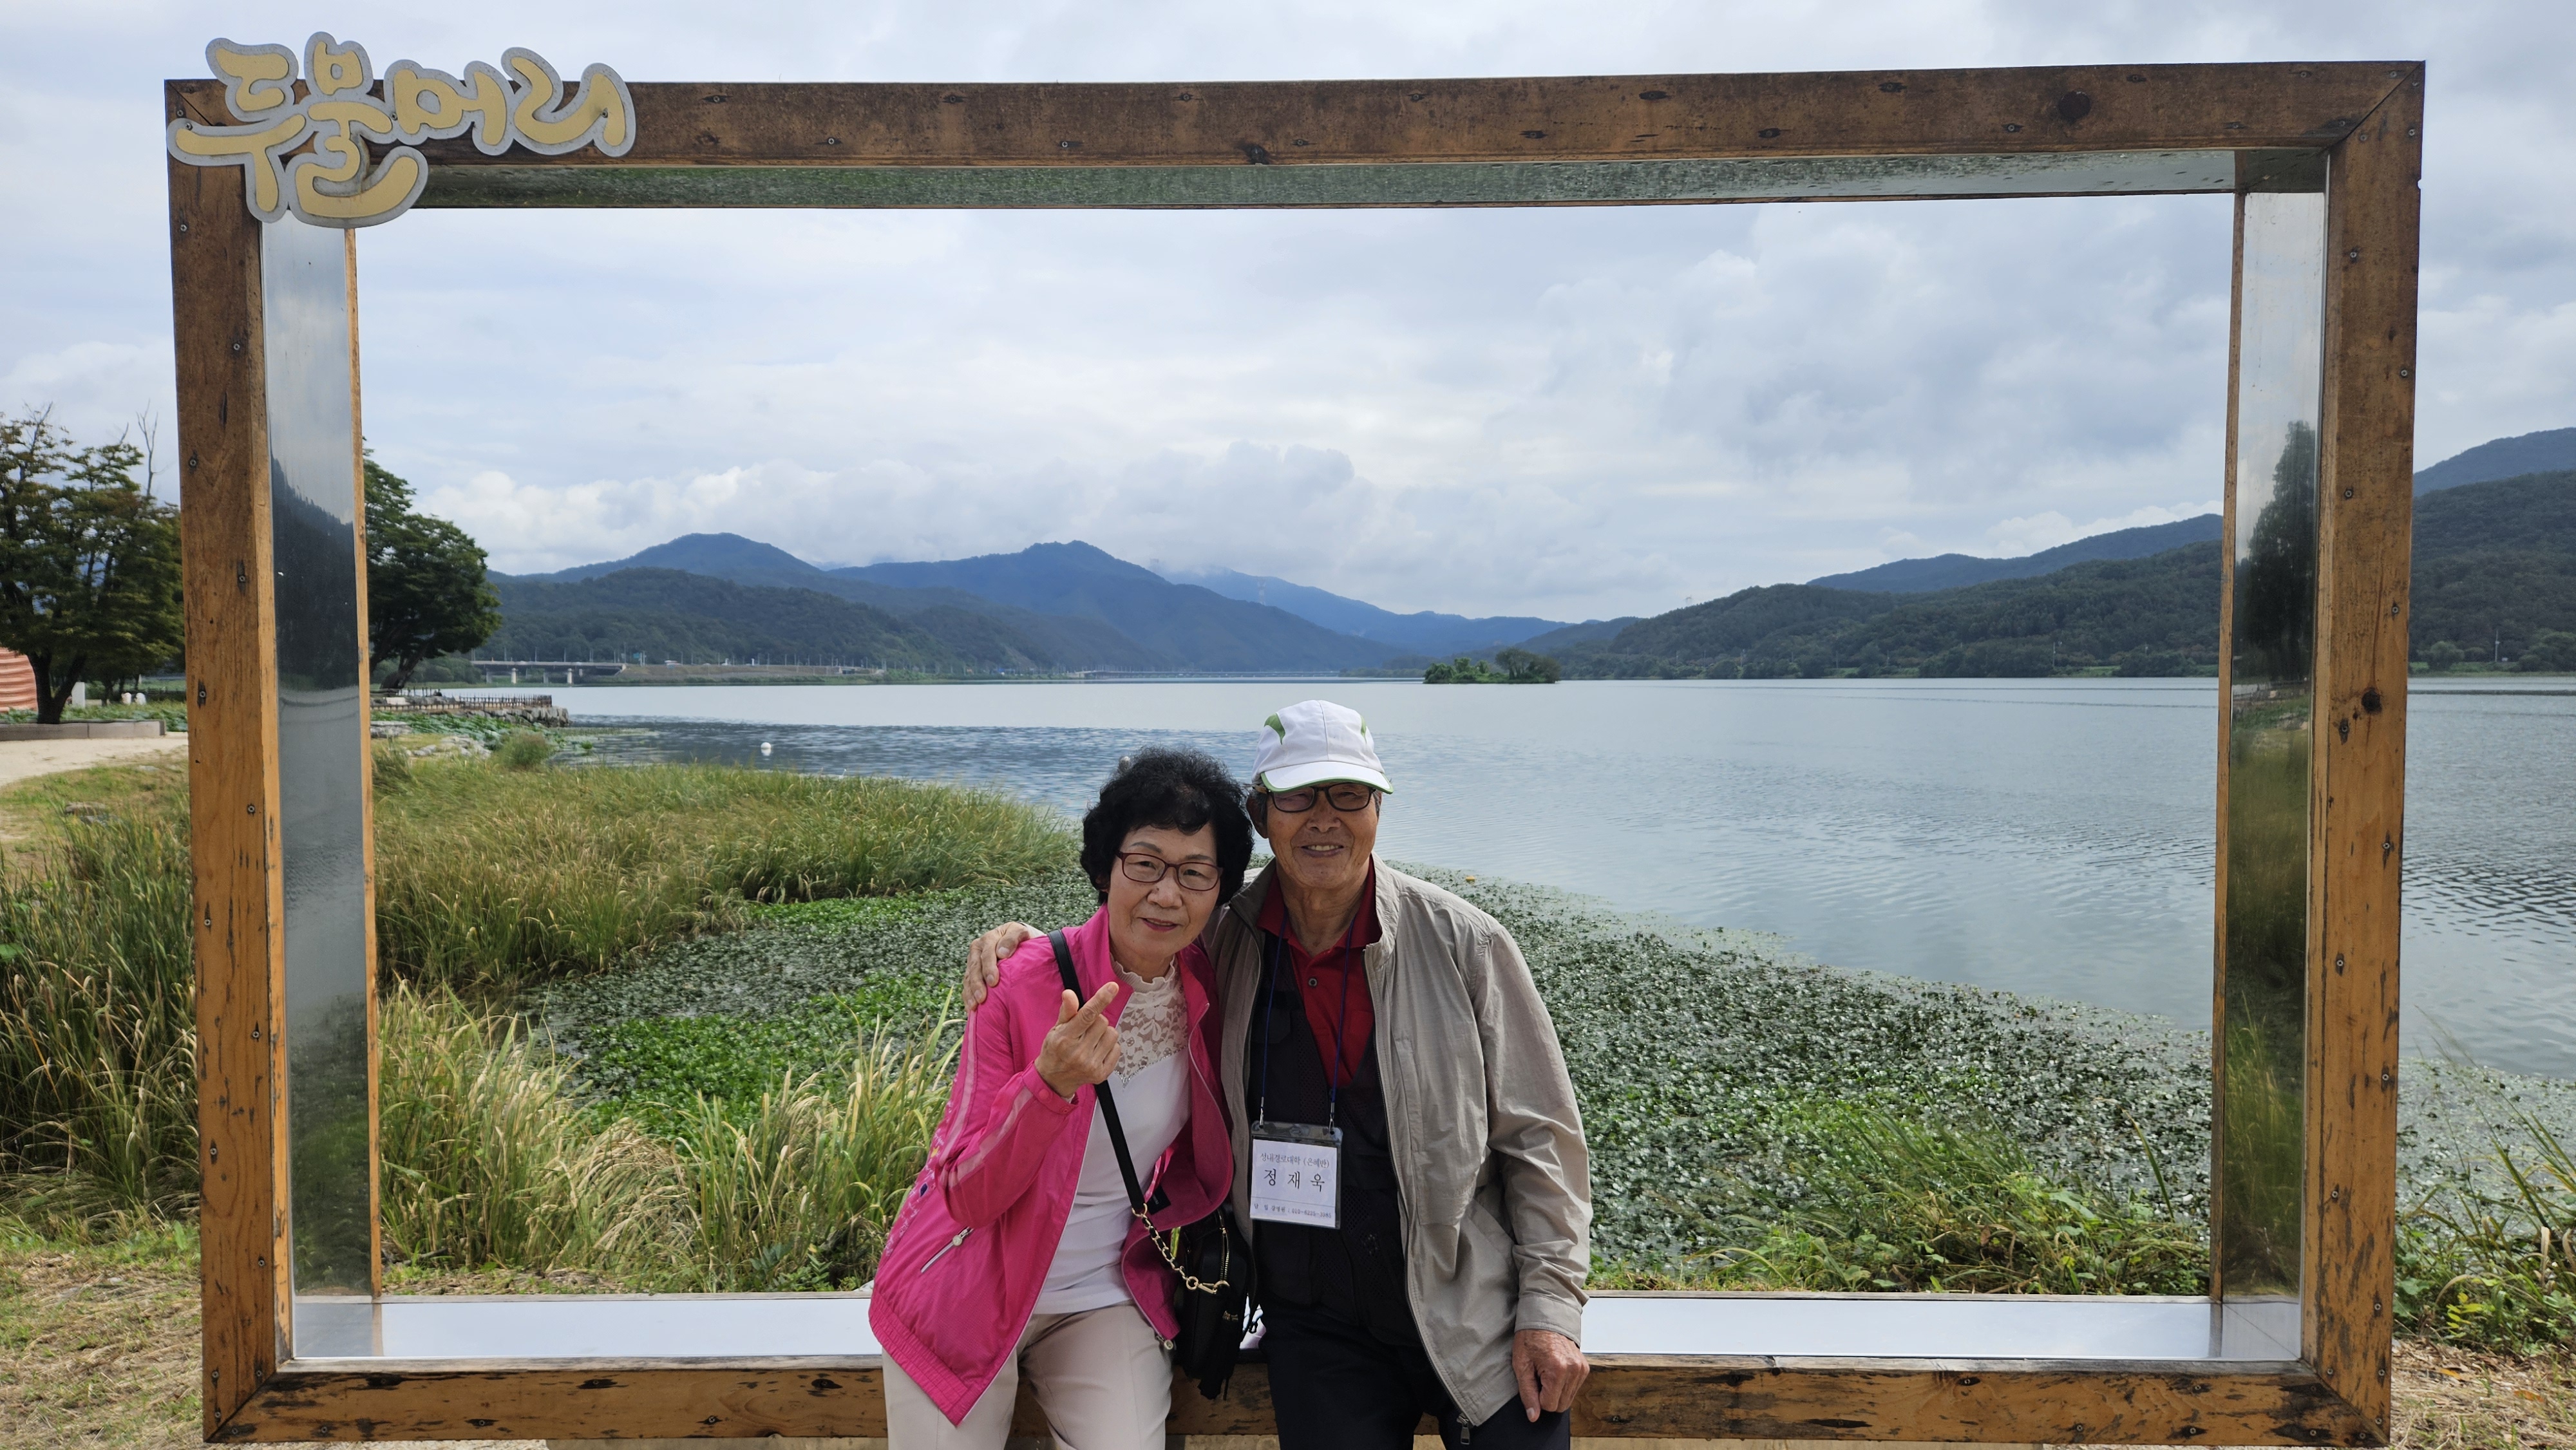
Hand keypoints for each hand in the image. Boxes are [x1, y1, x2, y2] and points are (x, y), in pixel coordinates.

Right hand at [962, 923, 1040, 1009]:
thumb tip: (1002, 953)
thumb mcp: (1020, 932)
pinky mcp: (972, 973)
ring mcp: (973, 962)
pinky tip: (971, 1009)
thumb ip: (1012, 938)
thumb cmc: (1022, 938)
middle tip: (981, 999)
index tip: (994, 982)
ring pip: (968, 978)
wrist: (1018, 941)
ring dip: (970, 993)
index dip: (989, 968)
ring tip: (974, 1006)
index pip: (986, 955)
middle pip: (974, 968)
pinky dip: (968, 997)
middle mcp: (977, 950)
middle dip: (977, 984)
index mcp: (988, 939)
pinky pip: (967, 985)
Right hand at [1035, 981, 1120, 1098]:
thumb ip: (1067, 1011)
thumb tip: (1070, 994)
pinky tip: (1097, 1051)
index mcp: (1065, 1038)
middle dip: (1096, 1021)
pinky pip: (1117, 1048)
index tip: (1112, 987)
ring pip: (1112, 1034)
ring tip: (1091, 1041)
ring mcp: (1091, 1065)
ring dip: (1104, 1034)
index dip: (1101, 999)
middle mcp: (1078, 1053)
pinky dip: (1110, 1047)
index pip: (1087, 1015)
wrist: (1054, 1079)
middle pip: (1102, 1021)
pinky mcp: (1102, 1074)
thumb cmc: (1055, 1050)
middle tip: (1085, 1030)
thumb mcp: (1056, 1028)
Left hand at [1511, 1328, 1586, 1420]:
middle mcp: (1574, 1370)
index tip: (1533, 1380)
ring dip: (1556, 1391)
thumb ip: (1527, 1393)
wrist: (1545, 1317)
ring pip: (1568, 1399)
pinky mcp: (1584, 1368)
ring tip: (1547, 1372)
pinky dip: (1563, 1385)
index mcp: (1558, 1370)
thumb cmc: (1530, 1338)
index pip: (1549, 1405)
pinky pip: (1574, 1389)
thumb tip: (1533, 1416)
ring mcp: (1581, 1369)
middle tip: (1539, 1377)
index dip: (1537, 1398)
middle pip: (1561, 1405)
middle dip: (1547, 1397)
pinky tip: (1555, 1371)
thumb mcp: (1521, 1365)